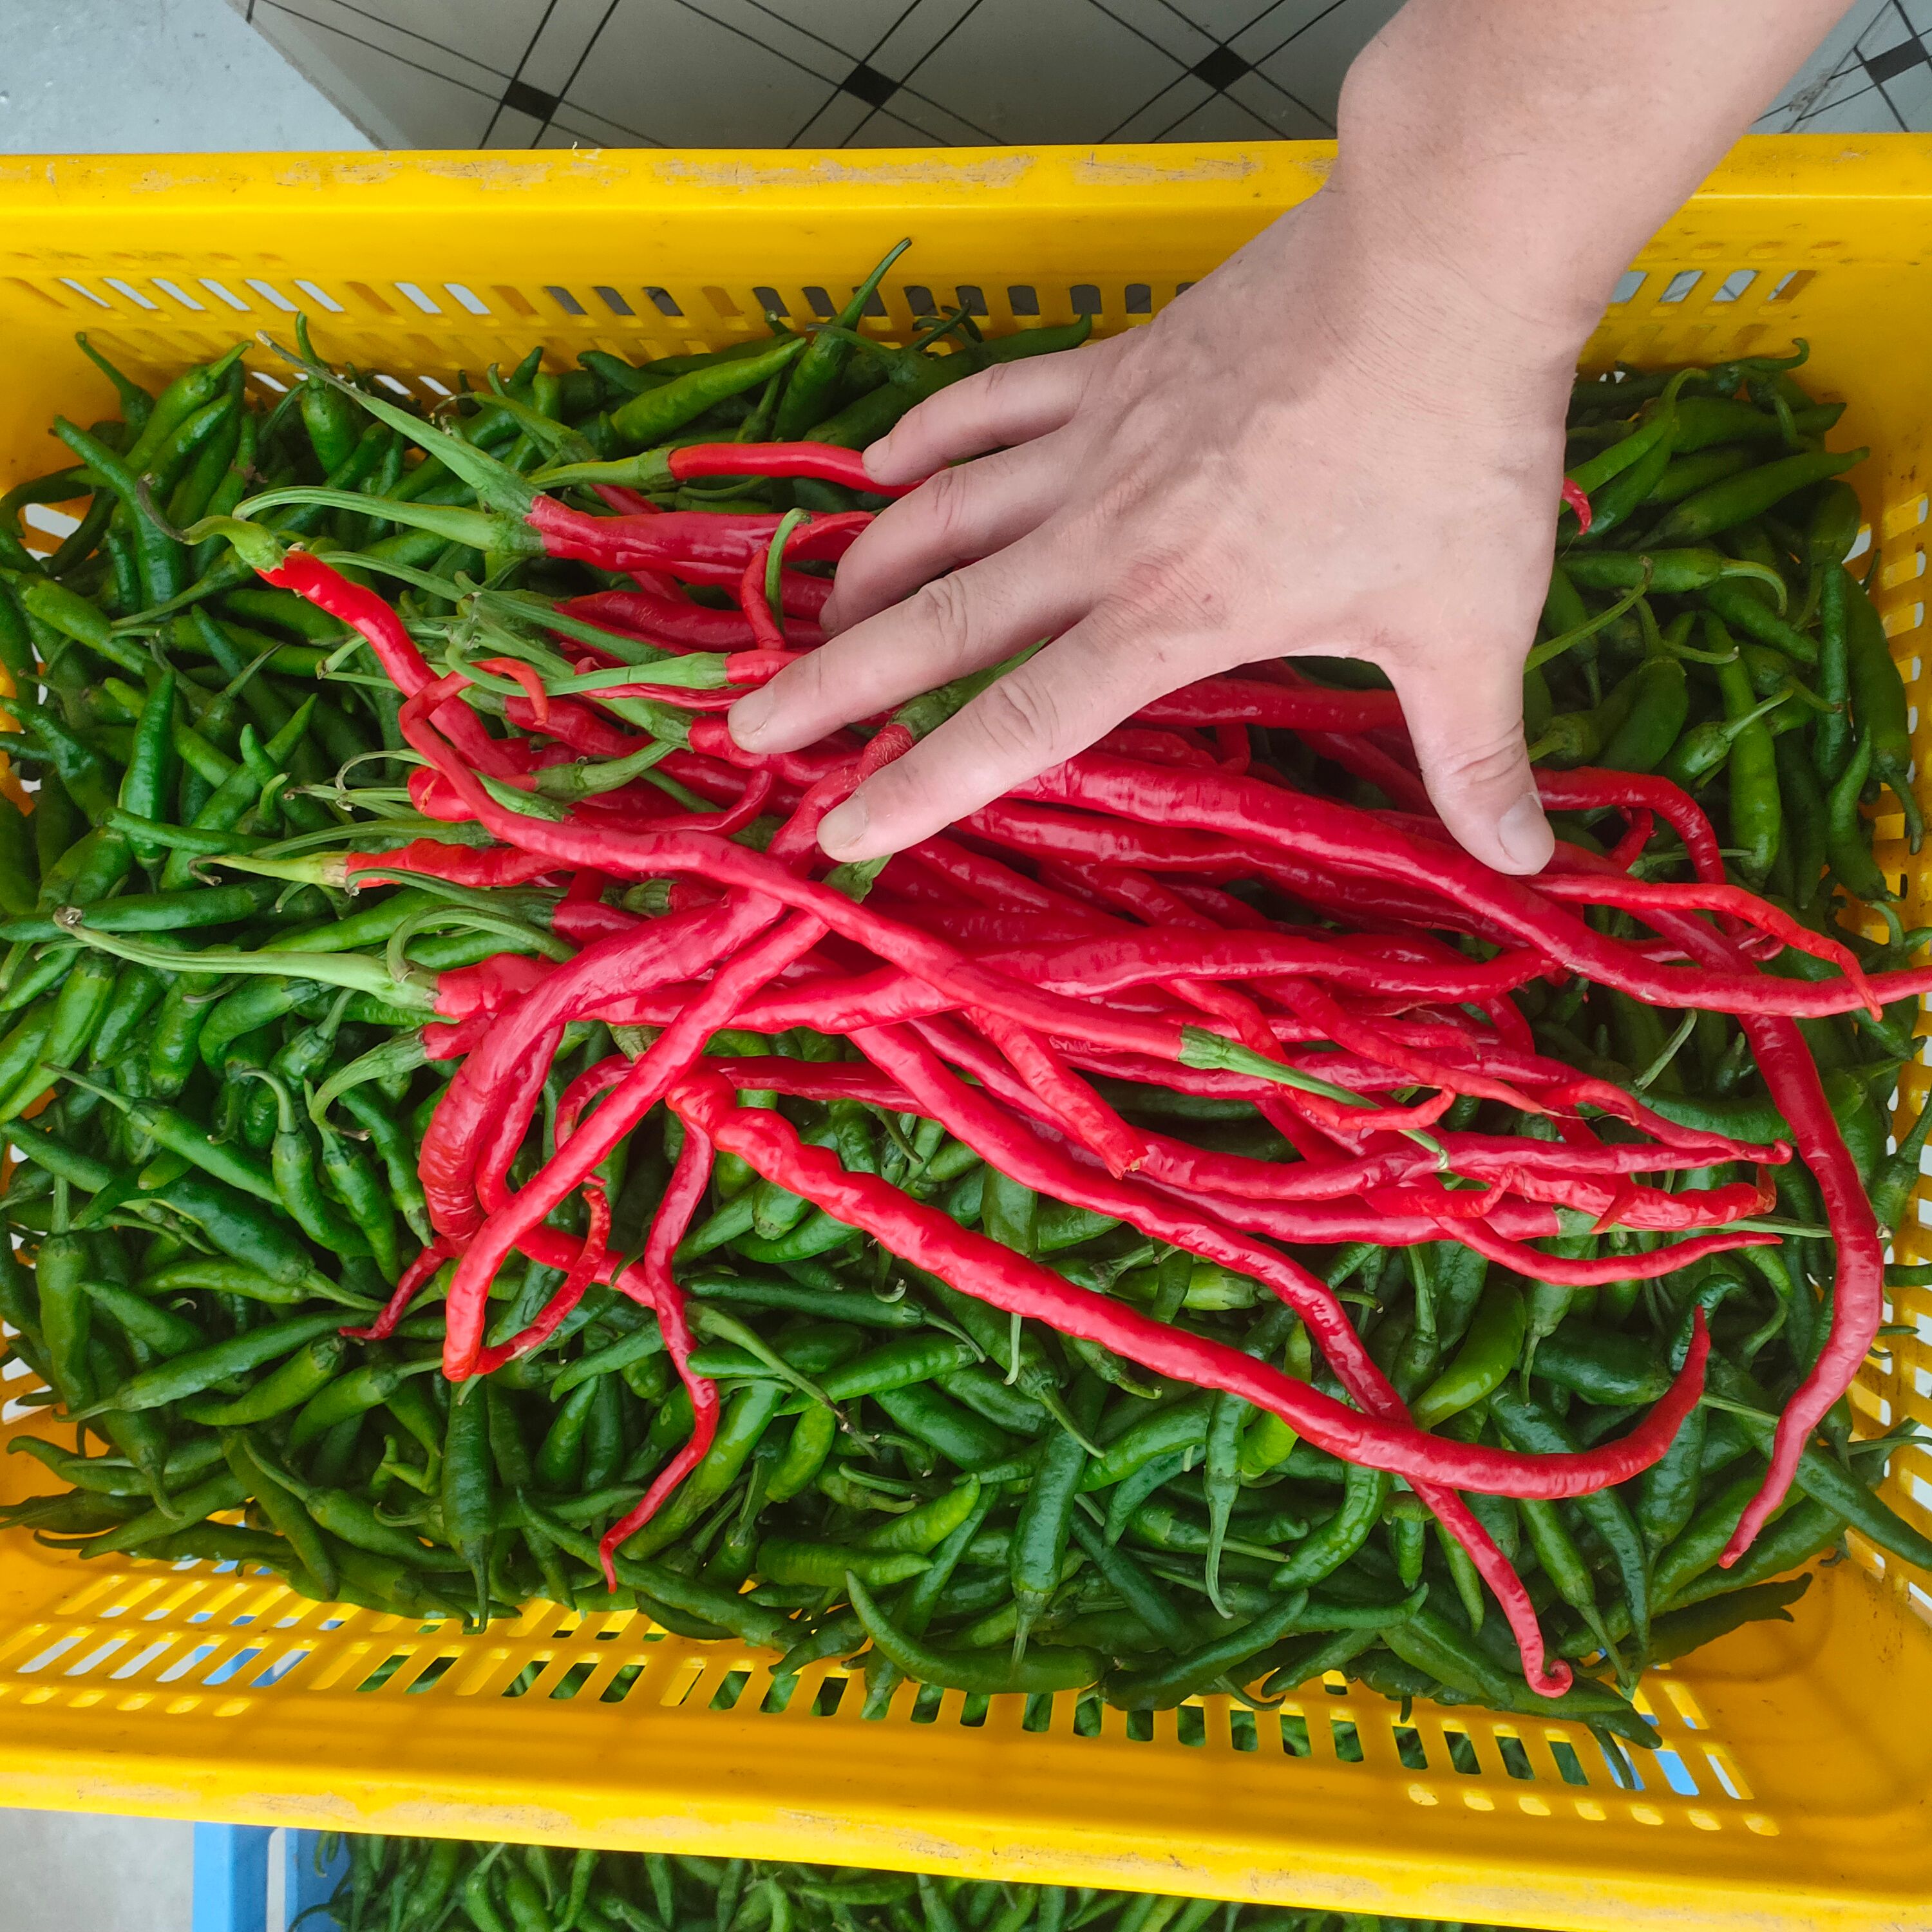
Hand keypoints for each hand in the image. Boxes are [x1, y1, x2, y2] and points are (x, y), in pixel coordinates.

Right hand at [728, 187, 1583, 874]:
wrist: (1442, 264)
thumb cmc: (1452, 453)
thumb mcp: (1471, 627)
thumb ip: (1476, 755)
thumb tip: (1528, 862)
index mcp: (1174, 616)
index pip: (1018, 722)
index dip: (922, 786)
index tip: (842, 832)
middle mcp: (1107, 537)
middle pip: (937, 623)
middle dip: (832, 688)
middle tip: (748, 729)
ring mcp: (1098, 443)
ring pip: (940, 515)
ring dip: (862, 572)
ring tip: (808, 622)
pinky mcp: (1113, 368)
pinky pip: (990, 403)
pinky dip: (926, 437)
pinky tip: (882, 466)